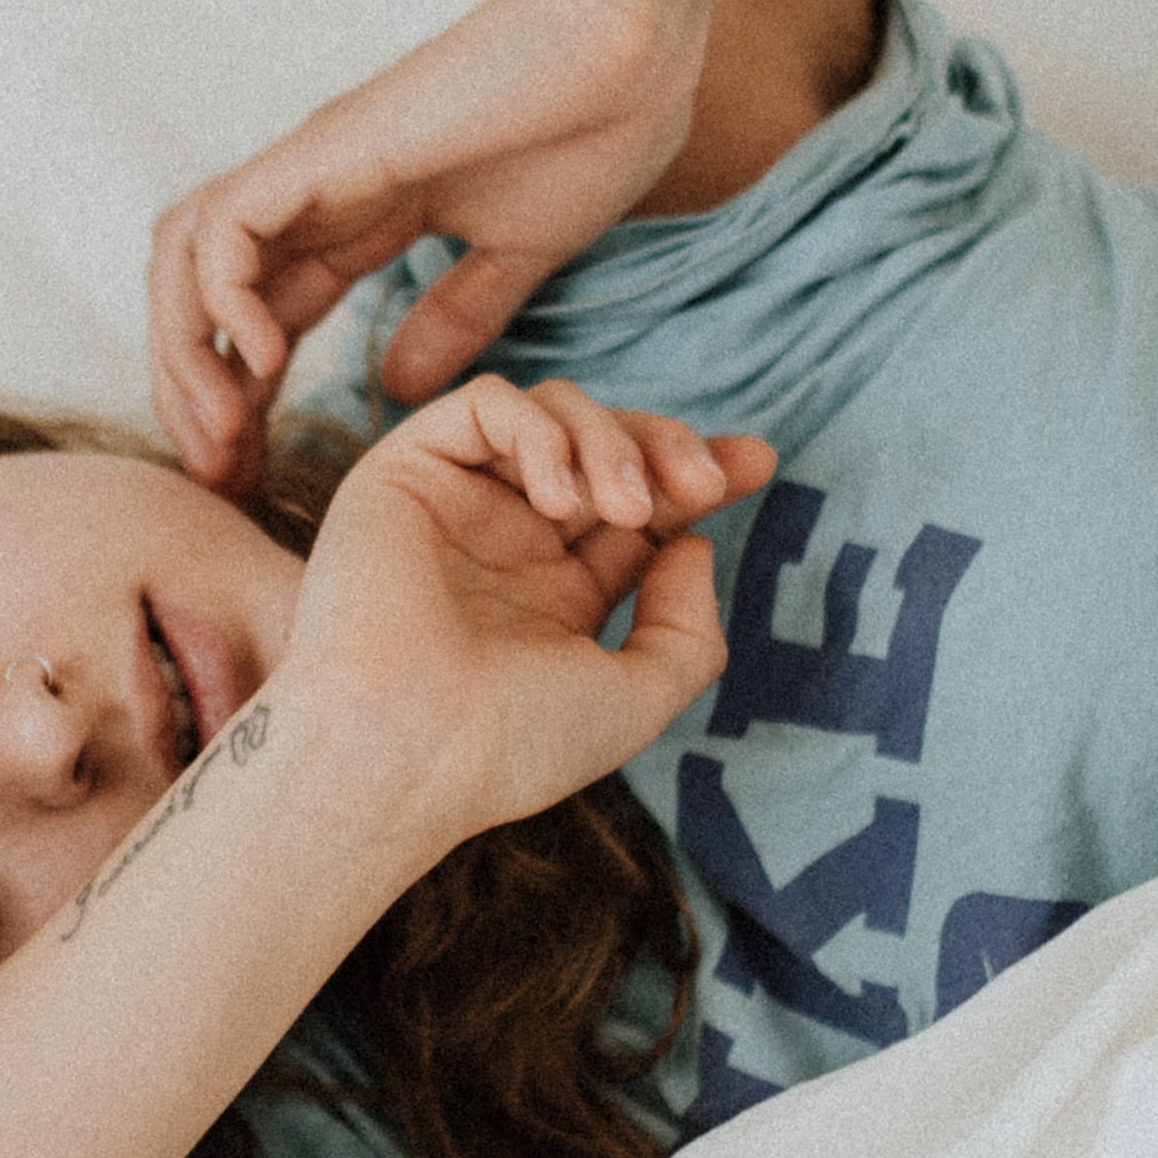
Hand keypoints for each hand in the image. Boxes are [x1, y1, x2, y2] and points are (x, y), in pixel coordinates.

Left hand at [148, 0, 704, 487]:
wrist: (629, 54)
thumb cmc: (591, 132)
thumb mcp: (515, 255)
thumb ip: (456, 315)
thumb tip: (396, 383)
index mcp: (360, 215)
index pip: (263, 314)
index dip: (242, 398)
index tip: (252, 476)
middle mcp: (317, 192)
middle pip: (201, 292)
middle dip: (194, 389)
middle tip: (219, 476)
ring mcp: (313, 168)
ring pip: (187, 255)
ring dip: (186, 351)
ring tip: (222, 433)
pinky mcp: (324, 151)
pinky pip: (223, 226)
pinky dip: (220, 295)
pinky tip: (261, 359)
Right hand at [273, 381, 772, 847]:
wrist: (402, 754)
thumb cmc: (508, 746)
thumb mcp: (635, 698)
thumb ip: (685, 628)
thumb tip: (693, 543)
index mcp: (557, 594)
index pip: (639, 506)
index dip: (697, 472)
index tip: (755, 465)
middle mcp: (507, 540)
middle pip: (605, 445)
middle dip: (666, 446)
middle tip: (704, 483)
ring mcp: (458, 502)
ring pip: (552, 412)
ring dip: (609, 442)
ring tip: (625, 508)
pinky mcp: (407, 471)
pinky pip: (485, 403)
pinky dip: (538, 431)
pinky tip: (558, 499)